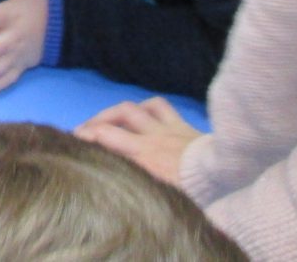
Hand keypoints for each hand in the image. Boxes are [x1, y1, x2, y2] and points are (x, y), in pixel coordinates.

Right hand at [75, 96, 198, 184]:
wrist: (223, 177)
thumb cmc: (192, 190)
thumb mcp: (160, 191)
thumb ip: (137, 179)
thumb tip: (118, 182)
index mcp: (143, 155)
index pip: (105, 136)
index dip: (86, 135)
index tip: (73, 139)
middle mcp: (150, 137)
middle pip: (115, 118)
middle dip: (95, 121)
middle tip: (83, 129)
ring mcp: (165, 127)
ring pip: (133, 108)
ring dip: (115, 111)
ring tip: (106, 118)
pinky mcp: (180, 124)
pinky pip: (159, 105)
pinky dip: (145, 105)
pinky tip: (139, 110)